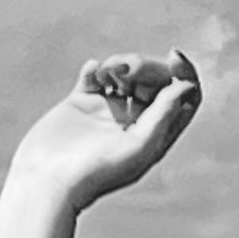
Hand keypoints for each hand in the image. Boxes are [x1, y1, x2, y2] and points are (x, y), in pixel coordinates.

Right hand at [9, 51, 201, 212]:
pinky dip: (96, 68)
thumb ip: (164, 117)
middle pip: (154, 80)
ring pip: (126, 73)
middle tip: (126, 69)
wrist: (50, 179)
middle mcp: (135, 123)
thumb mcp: (139, 146)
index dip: (184, 74)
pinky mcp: (81, 104)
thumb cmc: (98, 172)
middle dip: (145, 65)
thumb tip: (188, 88)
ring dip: (120, 63)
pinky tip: (91, 75)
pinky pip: (95, 75)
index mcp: (156, 136)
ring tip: (106, 75)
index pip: (183, 99)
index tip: (173, 57)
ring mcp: (108, 112)